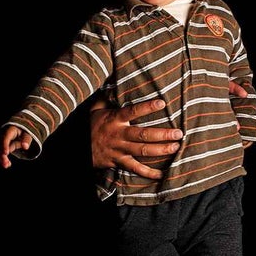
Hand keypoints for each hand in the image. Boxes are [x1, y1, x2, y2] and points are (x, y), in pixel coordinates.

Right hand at [0, 126, 32, 167]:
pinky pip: (2, 152)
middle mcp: (4, 136)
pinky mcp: (4, 146)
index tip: (6, 153)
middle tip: (6, 163)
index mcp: (10, 131)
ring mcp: (3, 141)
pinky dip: (4, 158)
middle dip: (2, 155)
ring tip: (6, 166)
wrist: (21, 128)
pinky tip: (7, 164)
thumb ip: (26, 139)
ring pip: (0, 150)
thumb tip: (25, 147)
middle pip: (0, 145)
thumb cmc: (25, 130)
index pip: (5, 138)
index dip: (5, 145)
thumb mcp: (28, 133)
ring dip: (2, 158)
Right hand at [89, 82, 249, 177]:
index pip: (132, 111)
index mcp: (114, 119)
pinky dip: (148, 173)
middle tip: (178, 133)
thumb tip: (114, 82)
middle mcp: (118, 134)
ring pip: (143, 151)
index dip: (147, 107)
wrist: (77, 148)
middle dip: (162, 134)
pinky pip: (135, 168)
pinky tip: (162, 174)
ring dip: (161, 150)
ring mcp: (119, 149)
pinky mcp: (119, 162)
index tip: (162, 103)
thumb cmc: (92, 126)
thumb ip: (107, 98)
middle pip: (143, 135)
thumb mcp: (96, 109)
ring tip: (176, 147)